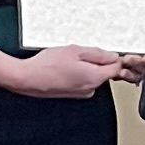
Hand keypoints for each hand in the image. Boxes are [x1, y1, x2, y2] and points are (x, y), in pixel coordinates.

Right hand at [12, 43, 133, 98]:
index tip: (107, 51)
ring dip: (85, 66)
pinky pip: (82, 80)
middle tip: (80, 52)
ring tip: (68, 60)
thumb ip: (98, 54)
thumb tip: (113, 56)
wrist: (28, 79)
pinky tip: (64, 67)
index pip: (116, 68)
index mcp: (94, 78)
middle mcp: (90, 88)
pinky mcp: (73, 93)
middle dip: (97, 61)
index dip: (114, 57)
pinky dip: (77, 72)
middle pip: (104, 72)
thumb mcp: (76, 51)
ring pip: (92, 75)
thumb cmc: (48, 65)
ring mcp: (81, 93)